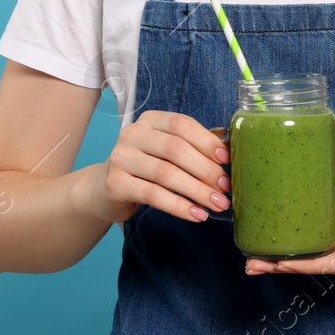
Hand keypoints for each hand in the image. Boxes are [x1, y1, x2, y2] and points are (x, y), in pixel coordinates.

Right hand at [92, 111, 230, 224]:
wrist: (105, 190)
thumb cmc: (145, 167)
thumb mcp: (166, 150)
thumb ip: (194, 146)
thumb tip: (228, 149)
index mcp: (150, 120)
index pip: (181, 124)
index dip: (206, 141)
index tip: (226, 159)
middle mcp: (132, 134)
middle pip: (175, 149)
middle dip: (205, 170)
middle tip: (225, 188)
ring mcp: (121, 158)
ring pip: (166, 174)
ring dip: (197, 191)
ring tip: (217, 204)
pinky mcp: (115, 184)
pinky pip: (153, 195)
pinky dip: (179, 206)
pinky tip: (197, 215)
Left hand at [244, 202, 334, 275]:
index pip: (330, 263)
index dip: (303, 265)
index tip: (277, 264)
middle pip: (313, 265)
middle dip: (281, 267)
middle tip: (249, 265)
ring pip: (314, 259)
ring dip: (285, 261)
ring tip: (254, 259)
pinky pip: (323, 249)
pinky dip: (301, 249)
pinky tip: (285, 244)